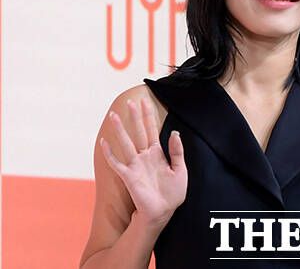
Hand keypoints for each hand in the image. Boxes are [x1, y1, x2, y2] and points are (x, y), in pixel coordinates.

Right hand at [100, 97, 187, 227]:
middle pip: (138, 132)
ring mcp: (136, 165)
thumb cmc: (173, 193)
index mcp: (158, 153)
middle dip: (134, 117)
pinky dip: (109, 153)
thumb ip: (177, 151)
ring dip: (120, 129)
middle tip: (130, 101)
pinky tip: (104, 142)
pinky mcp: (129, 176)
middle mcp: (145, 156)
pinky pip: (117, 163)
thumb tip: (174, 132)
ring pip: (126, 143)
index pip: (152, 130)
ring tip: (114, 116)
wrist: (164, 211)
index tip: (145, 101)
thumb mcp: (181, 170)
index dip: (149, 116)